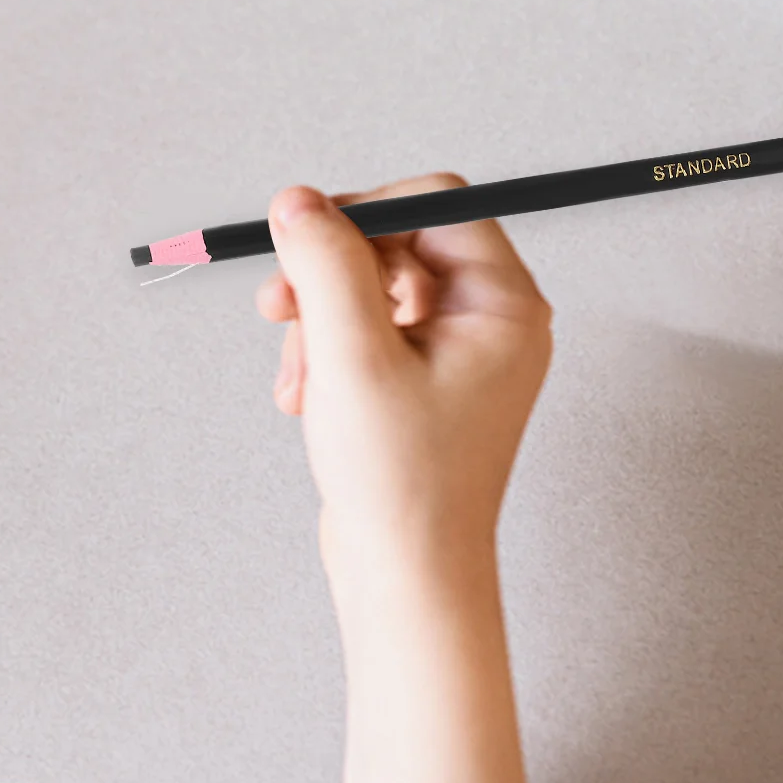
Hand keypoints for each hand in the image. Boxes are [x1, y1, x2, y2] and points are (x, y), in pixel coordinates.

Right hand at [258, 176, 550, 782]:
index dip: (364, 211)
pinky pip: (366, 327)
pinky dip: (325, 349)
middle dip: (330, 272)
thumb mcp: (352, 357)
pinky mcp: (422, 378)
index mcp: (504, 305)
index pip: (436, 204)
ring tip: (296, 375)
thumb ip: (327, 264)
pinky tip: (304, 396)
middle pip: (397, 240)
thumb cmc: (401, 484)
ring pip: (371, 284)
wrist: (407, 582)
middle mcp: (490, 319)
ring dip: (319, 315)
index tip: (304, 239)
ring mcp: (458, 350)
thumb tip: (297, 200)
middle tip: (278, 304)